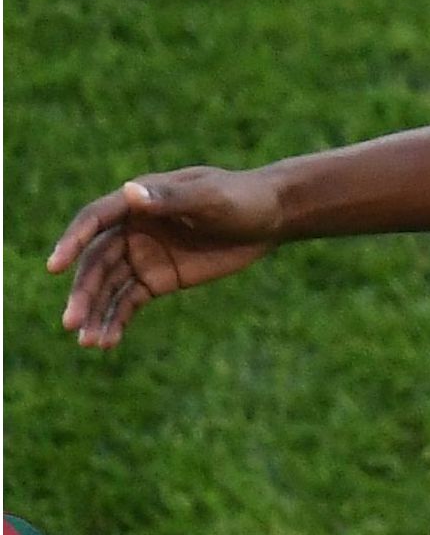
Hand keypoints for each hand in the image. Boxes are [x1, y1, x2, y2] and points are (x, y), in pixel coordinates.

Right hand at [48, 168, 284, 348]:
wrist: (271, 218)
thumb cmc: (242, 198)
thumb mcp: (211, 198)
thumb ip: (172, 198)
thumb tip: (131, 192)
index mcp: (138, 201)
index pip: (95, 220)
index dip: (73, 241)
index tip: (54, 266)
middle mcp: (131, 229)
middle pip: (96, 262)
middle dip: (83, 292)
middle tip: (71, 322)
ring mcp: (142, 256)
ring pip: (108, 287)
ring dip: (95, 313)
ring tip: (89, 342)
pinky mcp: (157, 279)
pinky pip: (128, 302)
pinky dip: (116, 321)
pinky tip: (107, 342)